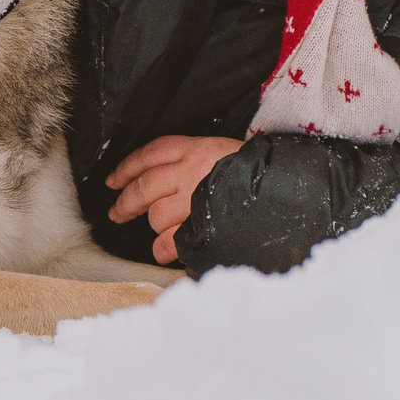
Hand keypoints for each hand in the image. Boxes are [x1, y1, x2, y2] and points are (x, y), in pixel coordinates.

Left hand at [105, 135, 242, 265]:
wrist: (288, 187)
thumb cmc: (255, 170)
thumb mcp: (222, 151)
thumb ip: (192, 161)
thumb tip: (156, 179)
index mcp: (196, 148)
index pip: (149, 154)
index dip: (126, 168)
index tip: (112, 180)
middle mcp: (191, 171)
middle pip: (144, 186)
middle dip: (125, 202)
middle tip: (116, 213)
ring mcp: (196, 198)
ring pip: (155, 215)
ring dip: (153, 227)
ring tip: (157, 233)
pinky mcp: (204, 224)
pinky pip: (171, 240)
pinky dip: (164, 248)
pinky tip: (165, 250)